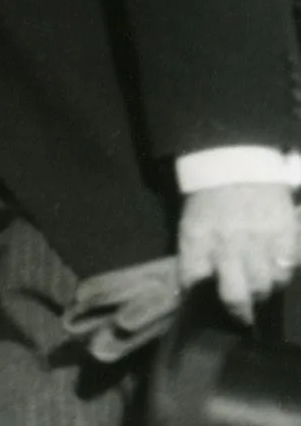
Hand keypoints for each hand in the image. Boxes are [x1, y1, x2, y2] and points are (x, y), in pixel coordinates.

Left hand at [178, 182, 299, 322]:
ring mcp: (258, 239)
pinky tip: (276, 267)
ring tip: (259, 285)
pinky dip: (282, 274)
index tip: (207, 309)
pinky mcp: (284, 234)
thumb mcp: (191, 224)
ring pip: (264, 286)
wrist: (236, 163)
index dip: (199, 299)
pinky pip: (286, 270)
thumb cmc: (209, 198)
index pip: (194, 281)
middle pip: (234, 294)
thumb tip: (191, 290)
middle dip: (238, 309)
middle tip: (241, 313)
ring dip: (262, 291)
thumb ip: (193, 256)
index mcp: (196, 237)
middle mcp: (227, 242)